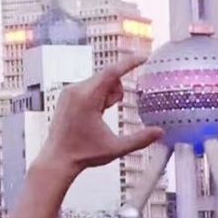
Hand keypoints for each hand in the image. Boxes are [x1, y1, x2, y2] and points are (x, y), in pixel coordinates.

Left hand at [37, 54, 163, 175]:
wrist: (58, 160)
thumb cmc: (83, 154)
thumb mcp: (115, 148)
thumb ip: (140, 139)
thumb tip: (159, 133)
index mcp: (87, 99)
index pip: (113, 72)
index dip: (130, 63)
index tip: (144, 58)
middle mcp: (76, 90)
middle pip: (107, 77)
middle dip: (116, 90)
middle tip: (111, 109)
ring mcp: (69, 91)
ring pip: (98, 81)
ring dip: (106, 94)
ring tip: (100, 115)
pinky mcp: (66, 95)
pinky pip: (88, 85)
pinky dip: (97, 95)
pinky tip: (93, 114)